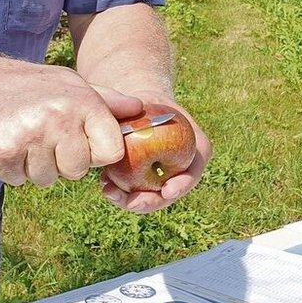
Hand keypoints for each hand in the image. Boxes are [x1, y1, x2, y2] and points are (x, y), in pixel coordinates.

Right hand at [0, 60, 140, 186]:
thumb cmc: (31, 86)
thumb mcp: (72, 84)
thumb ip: (108, 101)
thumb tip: (141, 109)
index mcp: (82, 102)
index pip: (111, 152)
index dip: (96, 150)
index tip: (80, 139)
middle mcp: (57, 120)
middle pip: (78, 171)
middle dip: (64, 160)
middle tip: (45, 134)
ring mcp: (27, 139)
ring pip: (47, 179)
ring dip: (36, 165)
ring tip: (24, 135)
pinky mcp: (0, 156)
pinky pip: (19, 181)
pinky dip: (13, 168)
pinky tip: (7, 142)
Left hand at [100, 99, 211, 213]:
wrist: (139, 113)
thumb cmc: (149, 103)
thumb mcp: (151, 100)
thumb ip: (145, 110)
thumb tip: (135, 110)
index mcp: (196, 150)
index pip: (193, 172)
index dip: (182, 184)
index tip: (167, 190)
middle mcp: (182, 170)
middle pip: (169, 194)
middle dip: (151, 202)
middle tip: (132, 202)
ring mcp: (163, 180)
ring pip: (149, 199)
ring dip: (129, 201)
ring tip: (109, 191)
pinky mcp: (144, 185)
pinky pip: (133, 195)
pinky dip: (120, 194)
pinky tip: (105, 186)